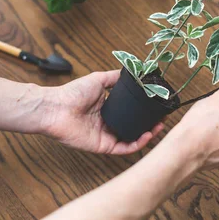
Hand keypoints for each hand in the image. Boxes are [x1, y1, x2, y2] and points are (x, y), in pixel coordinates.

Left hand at [41, 71, 164, 154]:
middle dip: (149, 124)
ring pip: (131, 139)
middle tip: (162, 119)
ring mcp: (106, 135)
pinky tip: (146, 136)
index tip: (156, 106)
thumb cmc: (72, 93)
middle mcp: (108, 123)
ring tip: (158, 127)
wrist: (56, 107)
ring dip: (146, 135)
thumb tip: (132, 71)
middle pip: (133, 127)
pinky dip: (136, 144)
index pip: (130, 113)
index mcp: (107, 109)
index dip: (144, 111)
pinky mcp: (103, 146)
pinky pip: (123, 148)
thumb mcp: (99, 79)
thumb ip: (115, 77)